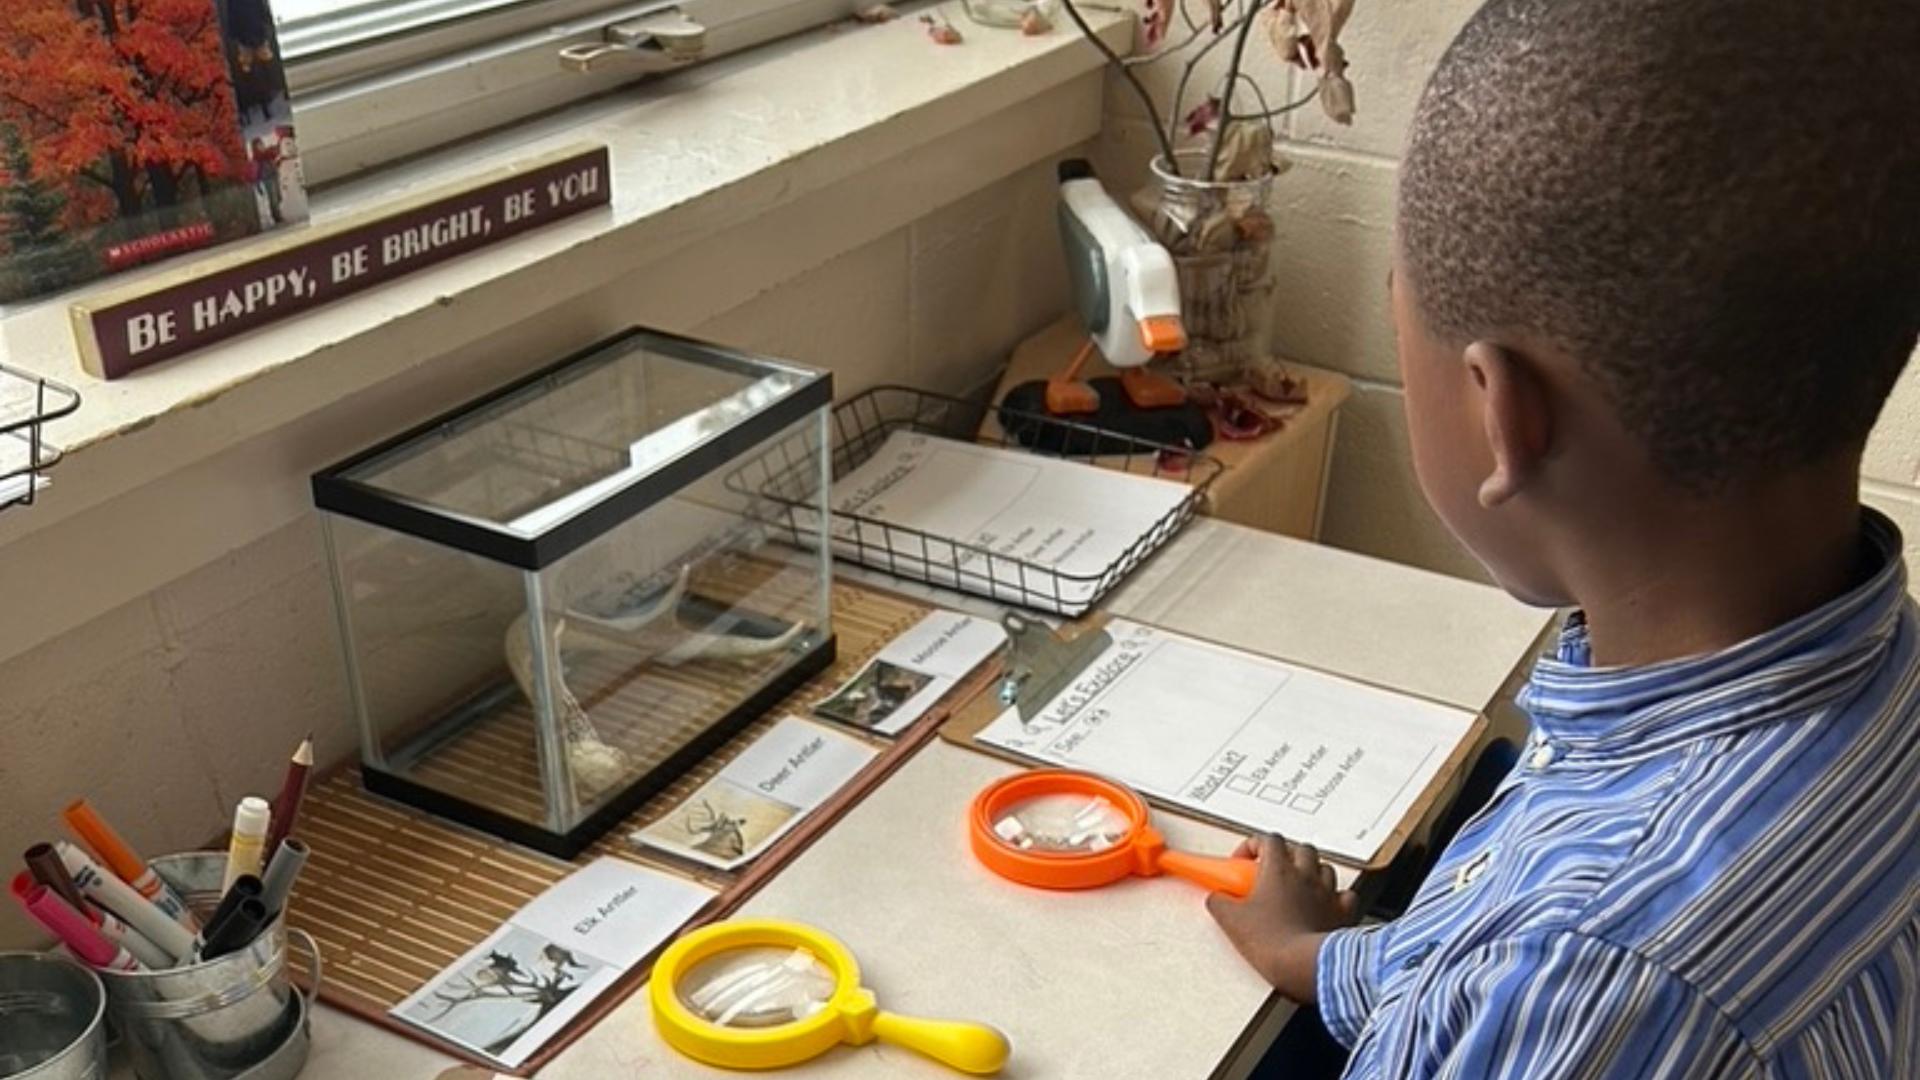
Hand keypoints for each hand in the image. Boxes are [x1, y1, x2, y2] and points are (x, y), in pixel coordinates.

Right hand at [1205, 834, 1359, 1001]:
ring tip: (1299, 886)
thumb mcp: (1232, 921)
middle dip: (1287, 855)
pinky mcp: (1342, 913)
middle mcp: (1306, 875)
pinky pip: (1345, 896)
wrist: (1304, 965)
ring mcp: (1327, 893)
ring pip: (1325, 868)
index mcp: (1278, 870)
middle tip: (1273, 871)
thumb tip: (1216, 899)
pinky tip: (1327, 905)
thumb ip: (1220, 903)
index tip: (1245, 862)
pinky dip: (1336, 897)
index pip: (1269, 840)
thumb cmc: (1273, 942)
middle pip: (1301, 849)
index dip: (1255, 846)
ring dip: (1312, 872)